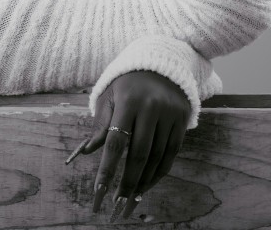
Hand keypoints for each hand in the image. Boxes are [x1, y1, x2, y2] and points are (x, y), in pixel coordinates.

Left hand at [69, 70, 190, 221]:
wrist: (160, 64)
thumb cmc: (127, 83)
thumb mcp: (109, 96)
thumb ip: (101, 123)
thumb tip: (88, 151)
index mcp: (128, 100)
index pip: (116, 141)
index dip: (107, 170)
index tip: (99, 194)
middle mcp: (151, 107)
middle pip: (139, 154)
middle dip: (126, 183)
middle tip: (117, 206)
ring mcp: (169, 115)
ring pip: (157, 157)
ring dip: (143, 182)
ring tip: (130, 199)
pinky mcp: (182, 121)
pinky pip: (171, 154)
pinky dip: (159, 173)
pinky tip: (147, 184)